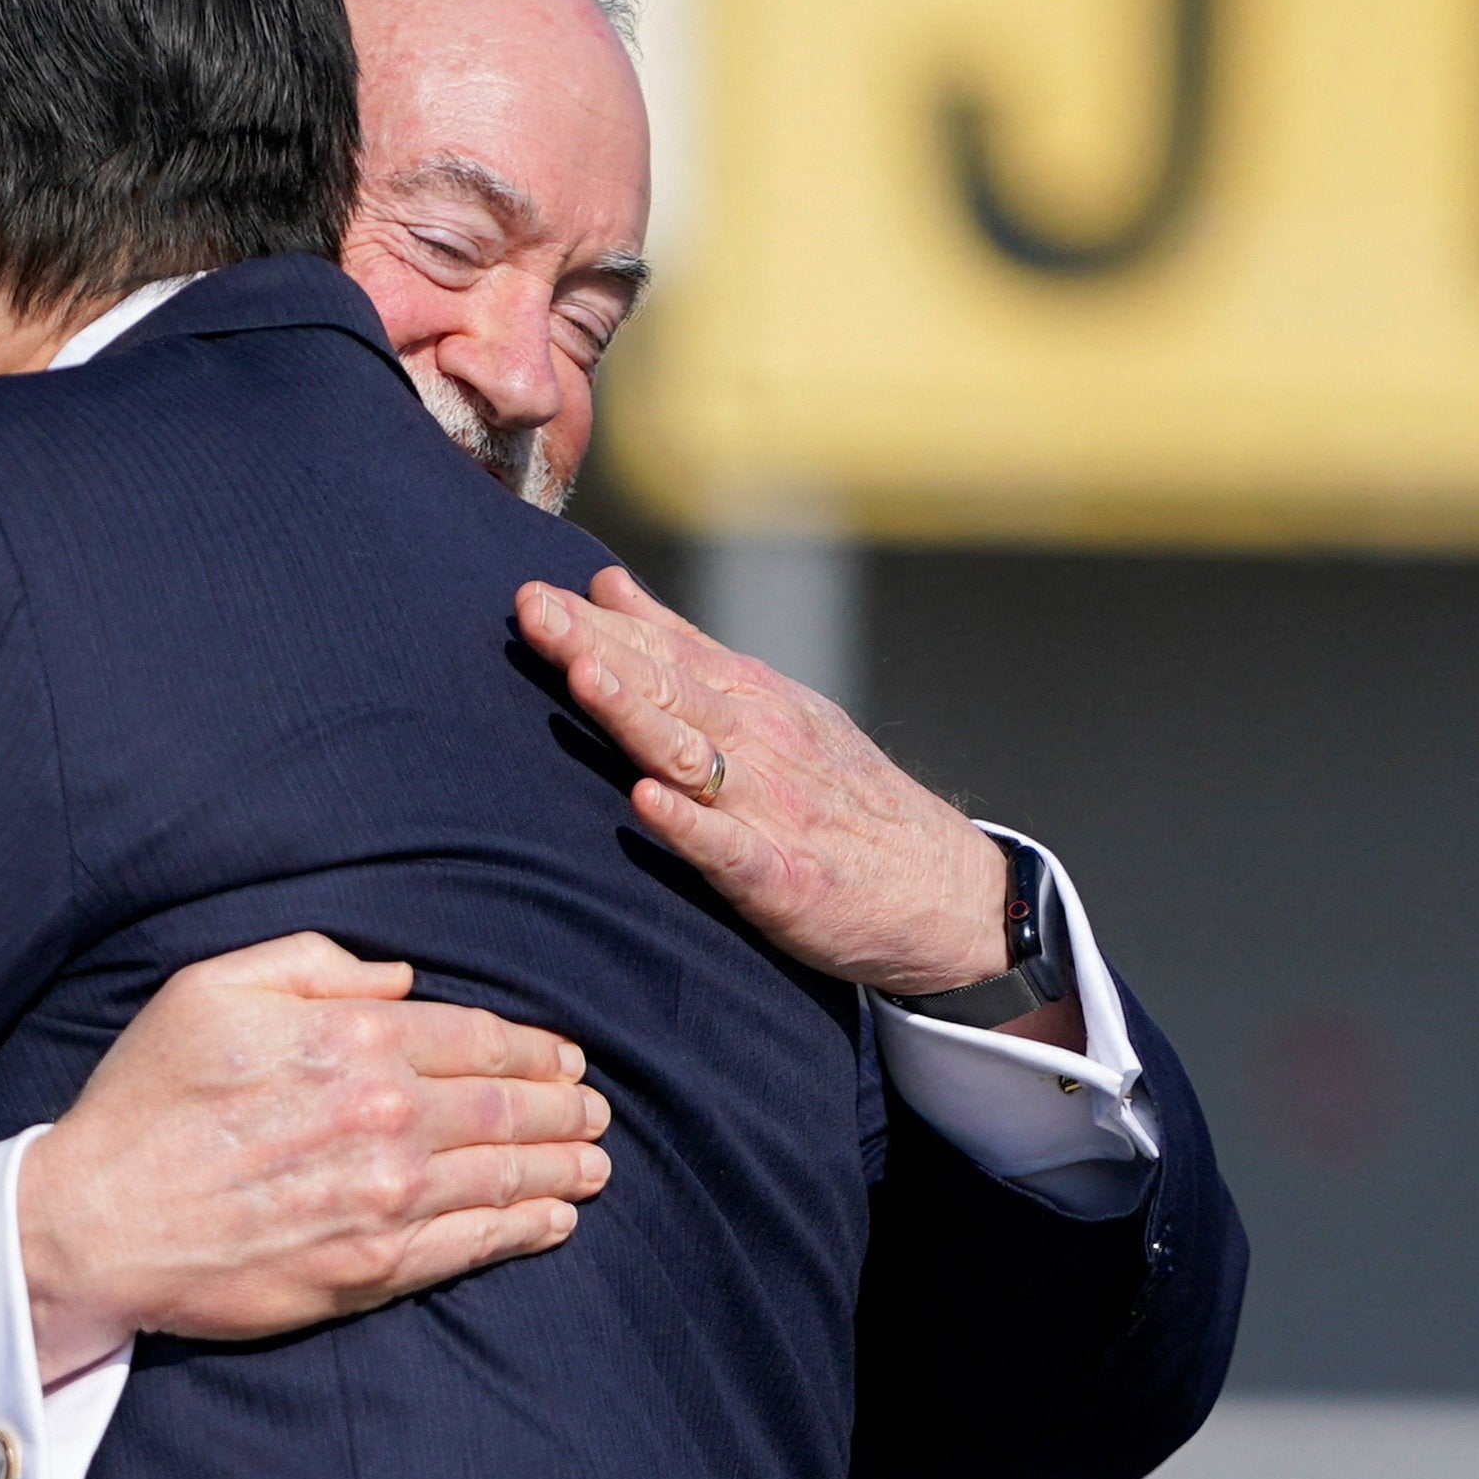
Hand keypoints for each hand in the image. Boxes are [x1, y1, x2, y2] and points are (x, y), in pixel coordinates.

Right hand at [16, 933, 610, 1384]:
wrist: (98, 1221)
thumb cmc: (146, 1099)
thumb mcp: (211, 989)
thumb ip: (314, 966)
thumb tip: (400, 978)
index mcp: (352, 1040)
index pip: (476, 1037)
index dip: (533, 1047)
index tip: (565, 1057)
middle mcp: (385, 1118)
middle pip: (506, 1106)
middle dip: (563, 1106)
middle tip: (595, 1109)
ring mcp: (387, 1198)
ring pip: (503, 1176)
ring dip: (561, 1166)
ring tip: (594, 1161)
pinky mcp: (373, 1266)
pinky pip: (474, 1246)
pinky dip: (525, 1229)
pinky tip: (554, 1219)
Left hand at [514, 569, 1056, 1018]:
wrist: (949, 893)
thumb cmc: (841, 797)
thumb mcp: (771, 704)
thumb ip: (683, 649)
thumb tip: (603, 586)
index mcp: (749, 700)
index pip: (661, 650)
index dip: (594, 622)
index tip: (529, 594)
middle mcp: (758, 743)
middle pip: (664, 687)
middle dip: (595, 648)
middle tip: (531, 611)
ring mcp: (772, 810)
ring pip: (688, 754)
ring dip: (634, 714)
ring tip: (582, 677)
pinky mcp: (785, 880)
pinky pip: (729, 850)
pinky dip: (688, 826)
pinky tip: (645, 803)